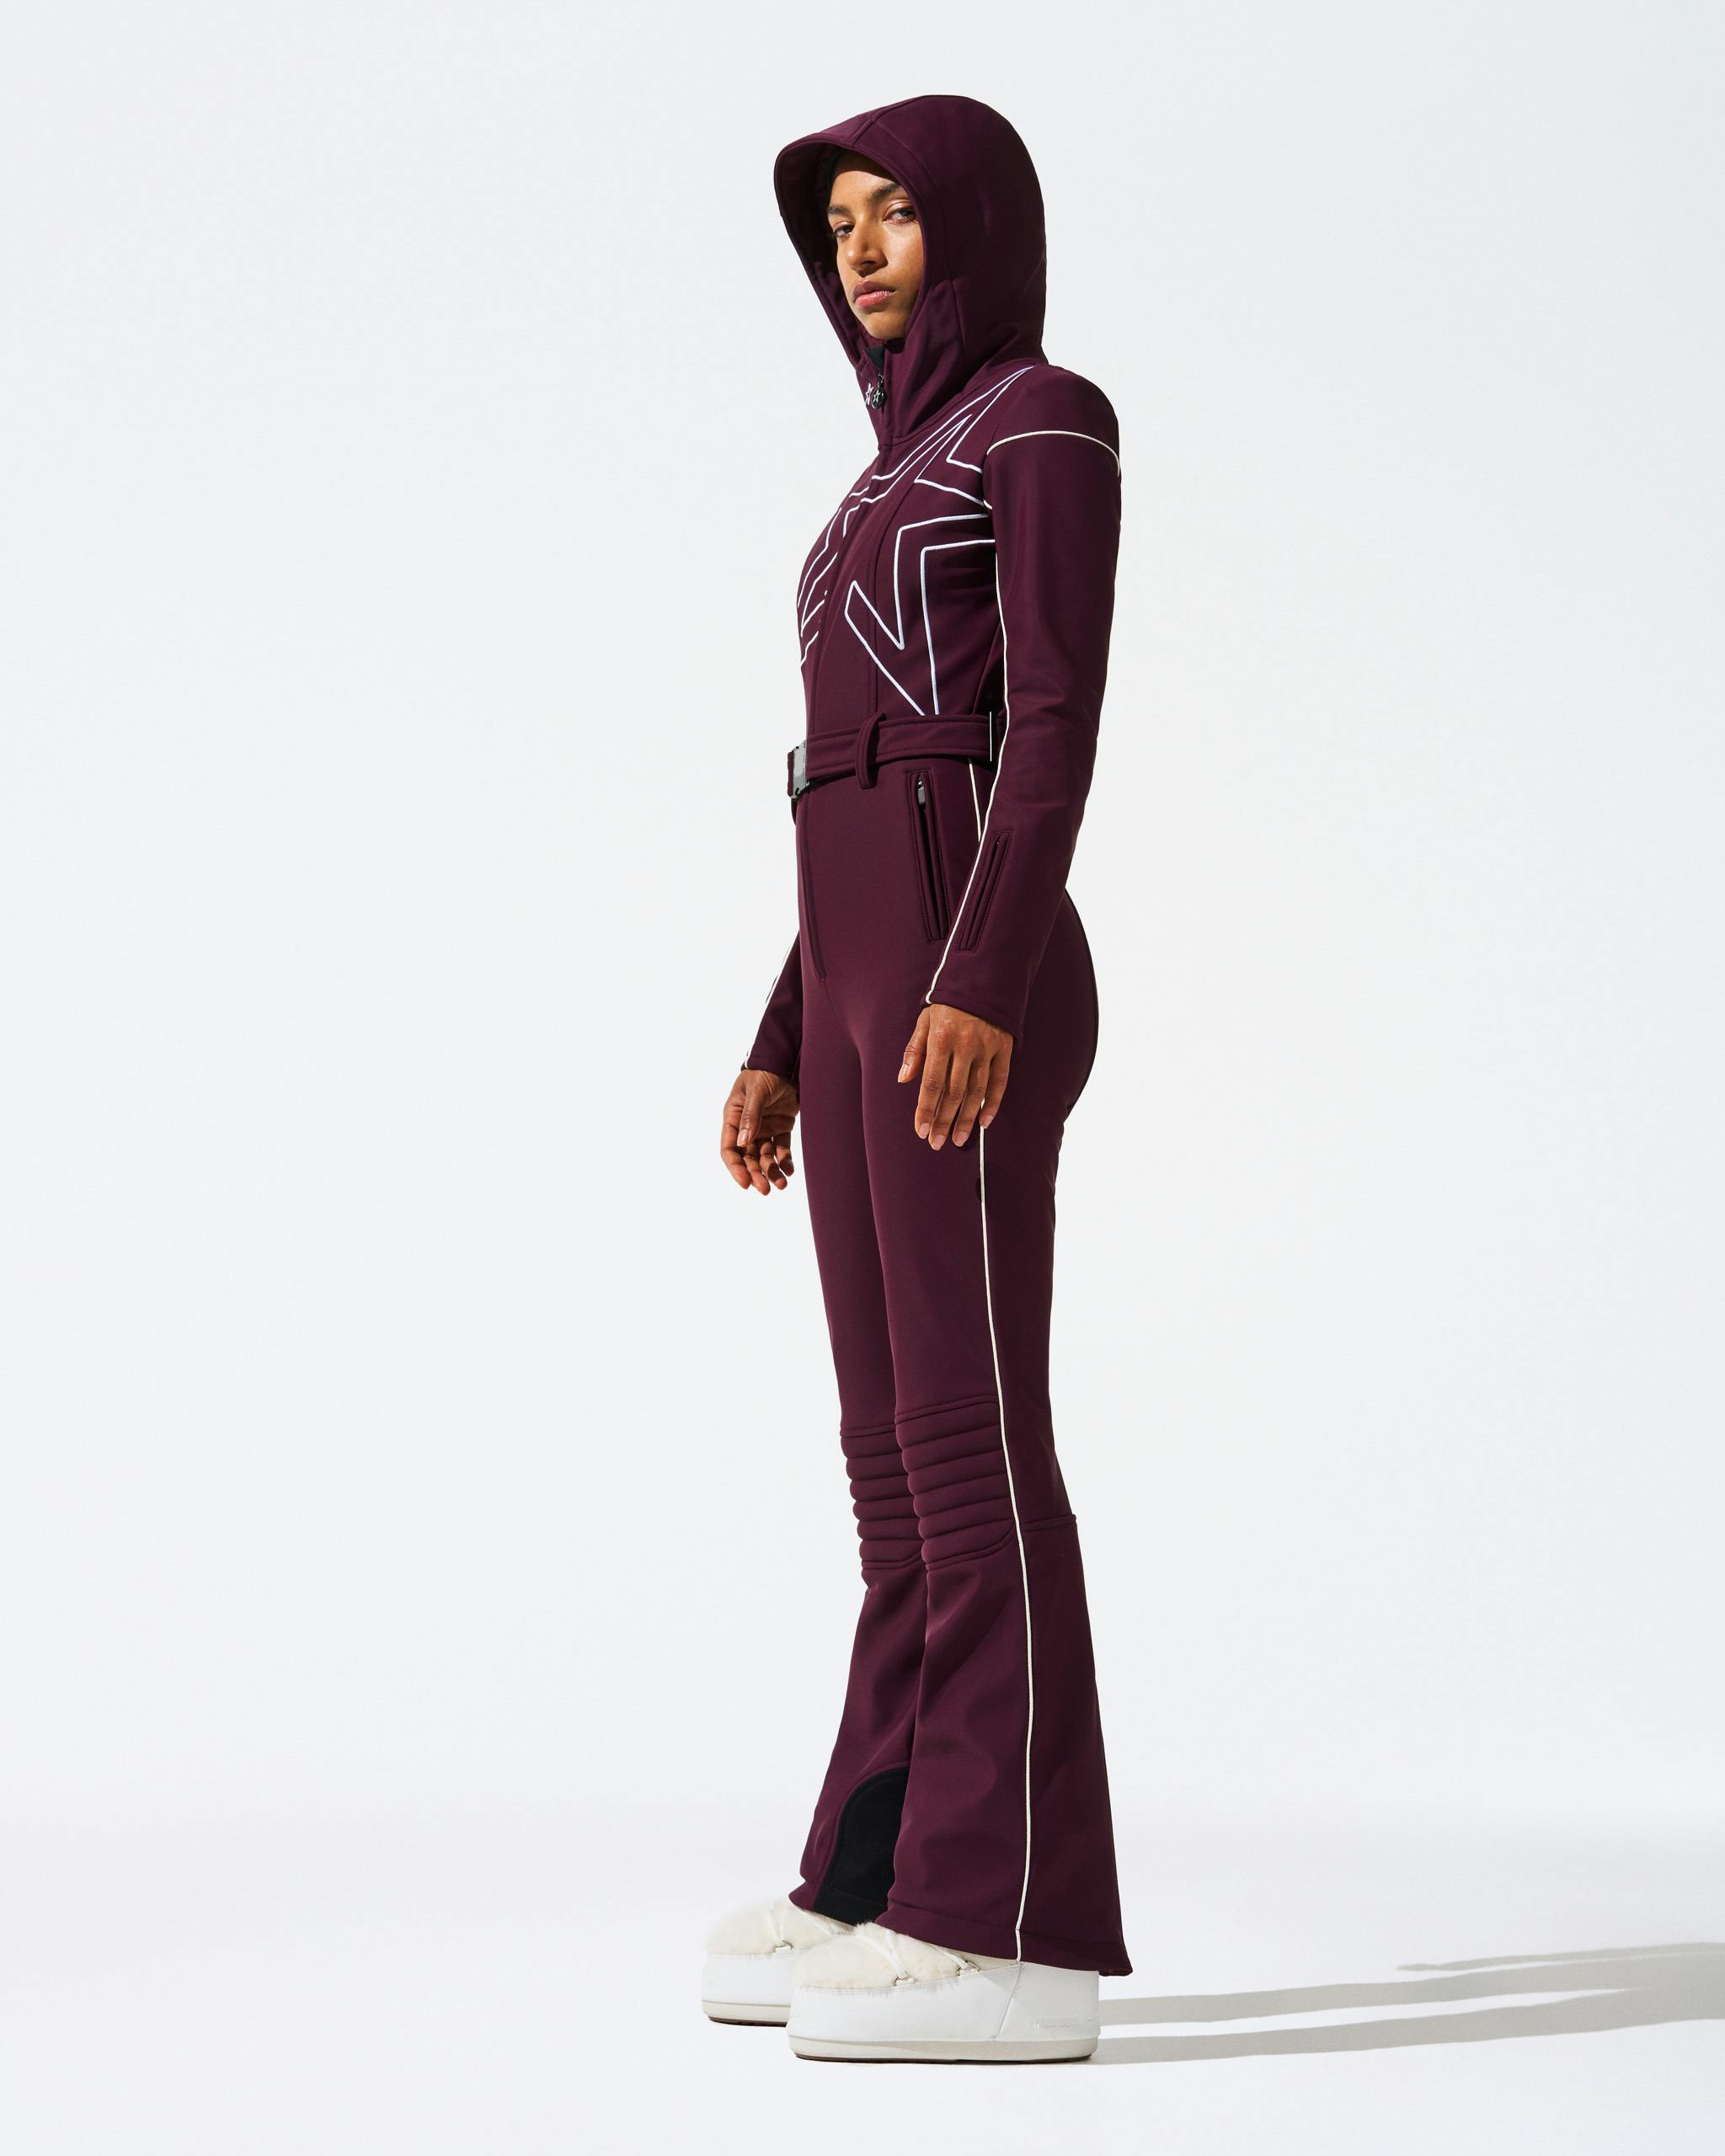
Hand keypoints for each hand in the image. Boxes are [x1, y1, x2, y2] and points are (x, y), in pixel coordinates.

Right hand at [721, 1067, 799, 1193]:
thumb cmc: (765, 1072)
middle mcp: (747, 1126)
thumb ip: (751, 1116)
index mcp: (733, 1118)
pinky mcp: (781, 1126)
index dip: (736, 1168)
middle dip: (756, 1174)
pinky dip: (785, 1160)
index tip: (746, 1184)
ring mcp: (764, 1127)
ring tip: (782, 1184)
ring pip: (765, 1156)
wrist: (787, 1060)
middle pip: (748, 1157)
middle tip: (766, 1190)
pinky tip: (789, 1171)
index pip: (730, 1149)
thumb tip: (743, 1143)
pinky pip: (782, 1149)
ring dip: (772, 1171)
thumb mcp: (755, 1092)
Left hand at [898, 1003, 1013, 1149]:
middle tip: (936, 1143)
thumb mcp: (925, 1020)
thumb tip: (904, 1079)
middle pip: (953, 1092)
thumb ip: (914, 1050)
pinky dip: (993, 1103)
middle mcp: (965, 1046)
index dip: (925, 1109)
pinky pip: (1000, 1081)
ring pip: (976, 1091)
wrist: (984, 978)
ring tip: (958, 1139)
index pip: (932, 1082)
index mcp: (941, 1039)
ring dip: (966, 1118)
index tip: (921, 1130)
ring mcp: (986, 1048)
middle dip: (943, 1120)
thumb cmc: (948, 1002)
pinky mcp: (1003, 1048)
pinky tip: (984, 1122)